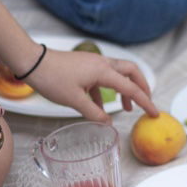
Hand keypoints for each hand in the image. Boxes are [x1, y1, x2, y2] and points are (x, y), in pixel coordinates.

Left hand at [26, 50, 159, 121]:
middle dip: (142, 87)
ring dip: (125, 89)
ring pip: (119, 73)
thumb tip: (108, 123)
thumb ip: (94, 113)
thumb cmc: (52, 79)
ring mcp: (94, 62)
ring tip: (125, 107)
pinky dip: (107, 90)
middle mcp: (103, 63)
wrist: (31, 62)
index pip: (131, 88)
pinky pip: (104, 77)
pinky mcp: (86, 64)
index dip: (145, 102)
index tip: (155, 113)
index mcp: (104, 71)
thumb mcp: (74, 100)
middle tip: (146, 103)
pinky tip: (99, 106)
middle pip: (132, 72)